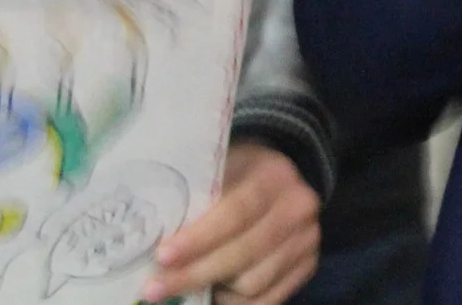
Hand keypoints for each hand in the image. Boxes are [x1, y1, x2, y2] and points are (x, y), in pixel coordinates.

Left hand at [145, 143, 318, 304]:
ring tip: (184, 286)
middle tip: (154, 289)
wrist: (280, 177)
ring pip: (253, 284)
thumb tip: (152, 238)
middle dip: (194, 274)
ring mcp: (307, 239)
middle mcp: (298, 207)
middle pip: (244, 254)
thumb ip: (196, 196)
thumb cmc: (235, 173)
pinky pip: (269, 300)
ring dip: (215, 290)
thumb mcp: (218, 169)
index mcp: (272, 175)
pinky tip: (214, 295)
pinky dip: (236, 303)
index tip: (163, 257)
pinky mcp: (309, 265)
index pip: (236, 212)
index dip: (199, 239)